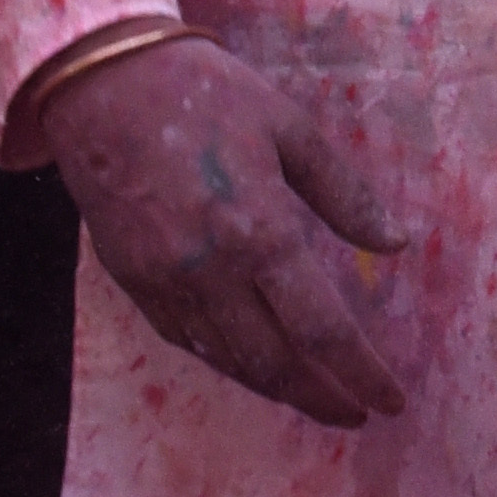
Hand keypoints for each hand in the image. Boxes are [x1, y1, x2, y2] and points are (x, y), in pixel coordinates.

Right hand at [43, 31, 412, 430]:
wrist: (101, 84)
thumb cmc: (207, 94)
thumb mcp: (291, 128)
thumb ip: (345, 193)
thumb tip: (396, 243)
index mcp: (259, 232)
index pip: (322, 329)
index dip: (361, 373)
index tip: (391, 400)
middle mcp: (210, 271)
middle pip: (275, 363)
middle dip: (322, 398)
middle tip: (358, 413)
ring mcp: (164, 282)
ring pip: (228, 361)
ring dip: (277, 388)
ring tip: (316, 396)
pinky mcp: (132, 281)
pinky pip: (187, 340)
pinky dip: (227, 361)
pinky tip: (254, 363)